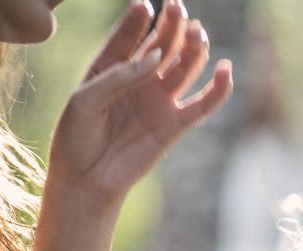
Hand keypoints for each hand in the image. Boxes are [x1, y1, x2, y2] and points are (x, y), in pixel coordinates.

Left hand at [48, 0, 232, 208]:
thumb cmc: (76, 138)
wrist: (87, 180)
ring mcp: (160, 102)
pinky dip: (218, 89)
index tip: (145, 4)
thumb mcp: (85, 100)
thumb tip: (157, 58)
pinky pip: (203, 104)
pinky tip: (226, 69)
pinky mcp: (175, 125)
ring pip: (185, 68)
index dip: (137, 20)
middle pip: (162, 46)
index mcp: (111, 69)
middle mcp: (139, 81)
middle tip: (178, 7)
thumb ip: (119, 76)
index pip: (128, 38)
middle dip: (171, 26)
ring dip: (194, 49)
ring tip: (197, 32)